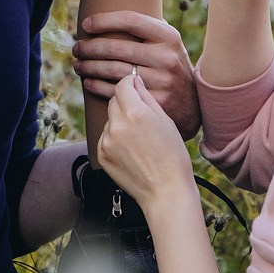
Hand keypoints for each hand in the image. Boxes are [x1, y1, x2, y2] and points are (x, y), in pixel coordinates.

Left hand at [74, 11, 200, 138]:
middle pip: (117, 48)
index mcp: (168, 36)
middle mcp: (165, 57)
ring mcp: (161, 81)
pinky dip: (98, 86)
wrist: (193, 102)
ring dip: (90, 67)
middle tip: (76, 48)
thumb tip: (109, 16)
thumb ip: (147, 29)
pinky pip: (118, 92)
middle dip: (90, 47)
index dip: (104, 20)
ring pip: (114, 71)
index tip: (86, 24)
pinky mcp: (154, 102)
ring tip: (78, 65)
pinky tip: (88, 82)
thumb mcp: (168, 42)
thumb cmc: (171, 64)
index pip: (131, 20)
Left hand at [98, 74, 193, 214]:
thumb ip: (147, 97)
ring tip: (138, 139)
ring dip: (120, 122)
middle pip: (114, 100)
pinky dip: (115, 138)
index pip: (122, 85)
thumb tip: (134, 81)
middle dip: (125, 103)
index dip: (130, 83)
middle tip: (141, 117)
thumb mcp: (166, 121)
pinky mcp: (101, 155)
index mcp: (136, 113)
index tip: (134, 86)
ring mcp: (107, 141)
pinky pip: (105, 137)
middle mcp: (117, 125)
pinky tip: (131, 150)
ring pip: (110, 119)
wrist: (165, 191)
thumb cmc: (172, 156)